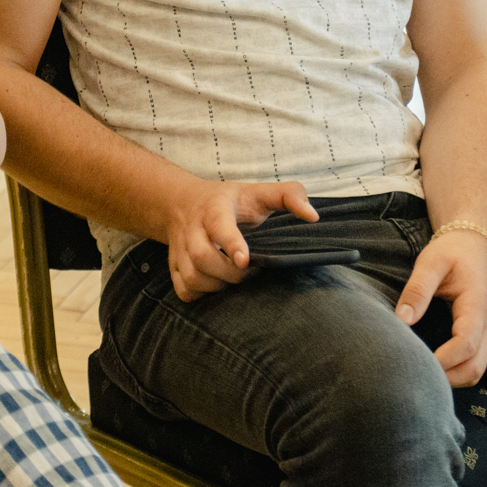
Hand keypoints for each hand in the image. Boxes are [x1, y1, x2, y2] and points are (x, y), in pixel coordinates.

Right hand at [164, 178, 317, 301]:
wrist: (181, 202)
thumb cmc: (230, 200)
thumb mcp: (259, 191)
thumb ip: (290, 196)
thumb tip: (313, 217)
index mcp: (215, 208)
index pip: (220, 225)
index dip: (232, 243)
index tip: (246, 261)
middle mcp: (193, 228)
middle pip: (202, 257)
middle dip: (229, 273)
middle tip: (249, 270)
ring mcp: (180, 249)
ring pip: (192, 277)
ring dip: (217, 286)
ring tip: (235, 278)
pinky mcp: (174, 265)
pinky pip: (183, 290)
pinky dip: (201, 295)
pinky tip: (216, 285)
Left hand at [395, 230, 486, 385]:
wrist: (473, 246)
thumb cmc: (451, 253)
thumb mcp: (430, 262)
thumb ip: (417, 289)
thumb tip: (402, 320)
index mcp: (478, 303)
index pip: (466, 343)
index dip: (443, 360)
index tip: (417, 363)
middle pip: (475, 366)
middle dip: (447, 378)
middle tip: (415, 377)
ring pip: (476, 370)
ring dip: (452, 379)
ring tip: (422, 375)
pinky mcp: (483, 337)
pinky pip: (474, 364)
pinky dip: (456, 373)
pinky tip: (433, 368)